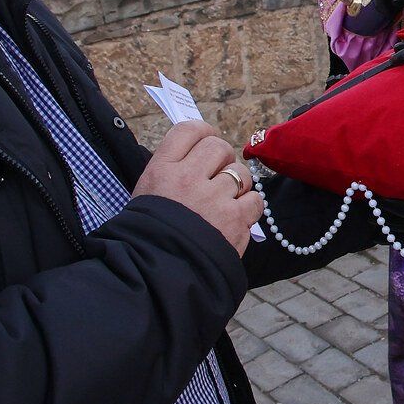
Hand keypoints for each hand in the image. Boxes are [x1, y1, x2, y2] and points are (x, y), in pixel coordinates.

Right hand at [132, 121, 262, 254]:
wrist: (159, 273)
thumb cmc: (152, 234)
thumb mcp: (148, 194)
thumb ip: (170, 170)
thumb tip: (194, 151)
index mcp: (162, 170)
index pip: (188, 130)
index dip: (203, 131)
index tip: (207, 139)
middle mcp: (187, 178)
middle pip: (218, 147)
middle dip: (223, 159)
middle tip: (218, 176)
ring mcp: (213, 199)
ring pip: (240, 173)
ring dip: (238, 184)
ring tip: (225, 201)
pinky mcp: (235, 220)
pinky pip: (255, 199)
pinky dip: (249, 207)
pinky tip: (237, 216)